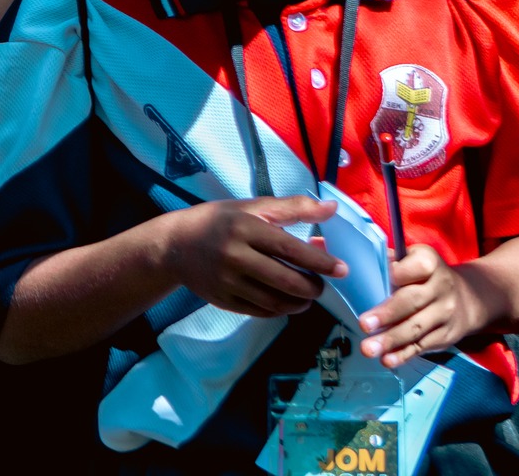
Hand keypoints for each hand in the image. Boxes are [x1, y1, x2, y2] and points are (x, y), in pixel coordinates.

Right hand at [162, 196, 344, 318]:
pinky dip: (280, 309)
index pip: (289, 249)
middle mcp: (235, 256)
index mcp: (245, 228)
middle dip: (312, 288)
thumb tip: (332, 209)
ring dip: (299, 303)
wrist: (176, 245)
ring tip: (306, 295)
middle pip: (285, 281)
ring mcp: (227, 282)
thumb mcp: (253, 207)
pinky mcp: (223, 300)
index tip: (342, 269)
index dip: (319, 261)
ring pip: (275, 301)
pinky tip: (286, 301)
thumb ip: (294, 208)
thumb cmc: (219, 221)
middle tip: (321, 286)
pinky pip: (260, 311)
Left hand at [359, 244, 489, 367]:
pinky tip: (387, 360)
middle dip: (387, 314)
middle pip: (413, 301)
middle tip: (364, 325)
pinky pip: (421, 346)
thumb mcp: (415, 259)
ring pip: (416, 328)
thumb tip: (367, 266)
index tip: (382, 279)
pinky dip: (403, 354)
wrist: (470, 298)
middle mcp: (441, 288)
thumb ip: (394, 261)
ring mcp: (445, 314)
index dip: (399, 273)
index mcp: (430, 263)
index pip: (417, 266)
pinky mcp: (445, 336)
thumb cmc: (426, 276)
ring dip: (391, 340)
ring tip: (368, 349)